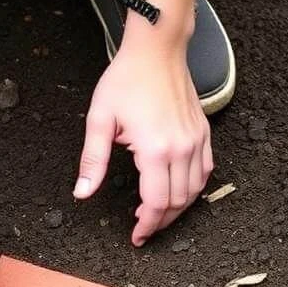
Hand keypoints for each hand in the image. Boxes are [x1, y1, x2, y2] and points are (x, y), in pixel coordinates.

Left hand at [74, 40, 212, 245]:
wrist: (156, 49)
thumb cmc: (126, 80)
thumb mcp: (99, 120)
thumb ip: (92, 160)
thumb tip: (82, 192)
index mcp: (155, 150)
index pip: (155, 204)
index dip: (147, 226)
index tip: (137, 237)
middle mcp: (181, 149)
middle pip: (176, 203)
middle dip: (160, 222)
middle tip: (143, 227)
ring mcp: (196, 141)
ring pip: (194, 191)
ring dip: (177, 208)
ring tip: (156, 213)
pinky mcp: (203, 133)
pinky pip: (205, 172)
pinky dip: (192, 189)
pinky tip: (176, 190)